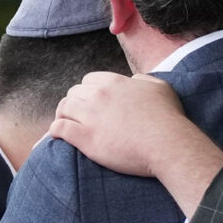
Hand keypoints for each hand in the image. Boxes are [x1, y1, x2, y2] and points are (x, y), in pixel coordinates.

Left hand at [49, 72, 222, 216]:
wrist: (166, 143)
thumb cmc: (168, 118)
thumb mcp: (160, 87)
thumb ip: (143, 80)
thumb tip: (133, 81)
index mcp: (114, 82)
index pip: (88, 80)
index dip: (87, 91)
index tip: (90, 102)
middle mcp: (99, 95)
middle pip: (73, 93)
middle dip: (74, 103)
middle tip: (78, 116)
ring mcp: (90, 115)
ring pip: (63, 109)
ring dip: (63, 116)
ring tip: (65, 125)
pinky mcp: (85, 137)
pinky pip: (59, 129)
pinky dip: (55, 131)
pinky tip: (57, 136)